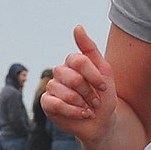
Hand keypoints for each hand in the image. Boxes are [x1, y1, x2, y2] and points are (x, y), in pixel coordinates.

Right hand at [41, 25, 116, 142]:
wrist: (101, 122)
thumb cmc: (103, 97)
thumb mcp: (104, 71)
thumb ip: (90, 48)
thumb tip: (77, 26)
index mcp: (72, 62)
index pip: (79, 60)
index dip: (94, 76)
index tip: (104, 87)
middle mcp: (60, 72)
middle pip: (73, 77)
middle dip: (89, 92)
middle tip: (95, 101)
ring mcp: (52, 87)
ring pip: (65, 92)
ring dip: (82, 104)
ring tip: (88, 108)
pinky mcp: (46, 103)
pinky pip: (56, 104)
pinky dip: (73, 111)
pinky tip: (81, 114)